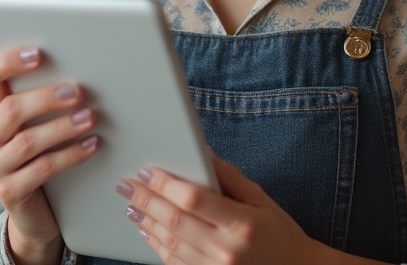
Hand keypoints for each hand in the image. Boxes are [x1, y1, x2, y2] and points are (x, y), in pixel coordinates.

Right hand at [0, 47, 98, 263]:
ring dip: (62, 127)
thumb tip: (80, 74)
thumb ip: (43, 103)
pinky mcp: (7, 192)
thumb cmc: (40, 157)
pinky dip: (69, 155)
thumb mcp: (36, 127)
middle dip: (46, 99)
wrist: (35, 211)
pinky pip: (41, 168)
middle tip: (77, 92)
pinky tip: (90, 146)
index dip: (7, 62)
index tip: (38, 54)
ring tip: (89, 118)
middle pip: (10, 110)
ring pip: (27, 141)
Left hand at [118, 153, 326, 264]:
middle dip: (145, 201)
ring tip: (131, 207)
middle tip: (126, 186)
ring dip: (146, 223)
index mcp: (242, 223)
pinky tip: (148, 231)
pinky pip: (175, 264)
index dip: (165, 184)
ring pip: (169, 245)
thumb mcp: (262, 200)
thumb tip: (202, 152)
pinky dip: (157, 247)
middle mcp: (226, 250)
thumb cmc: (280, 234)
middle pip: (174, 221)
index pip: (193, 199)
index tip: (147, 172)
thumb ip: (230, 177)